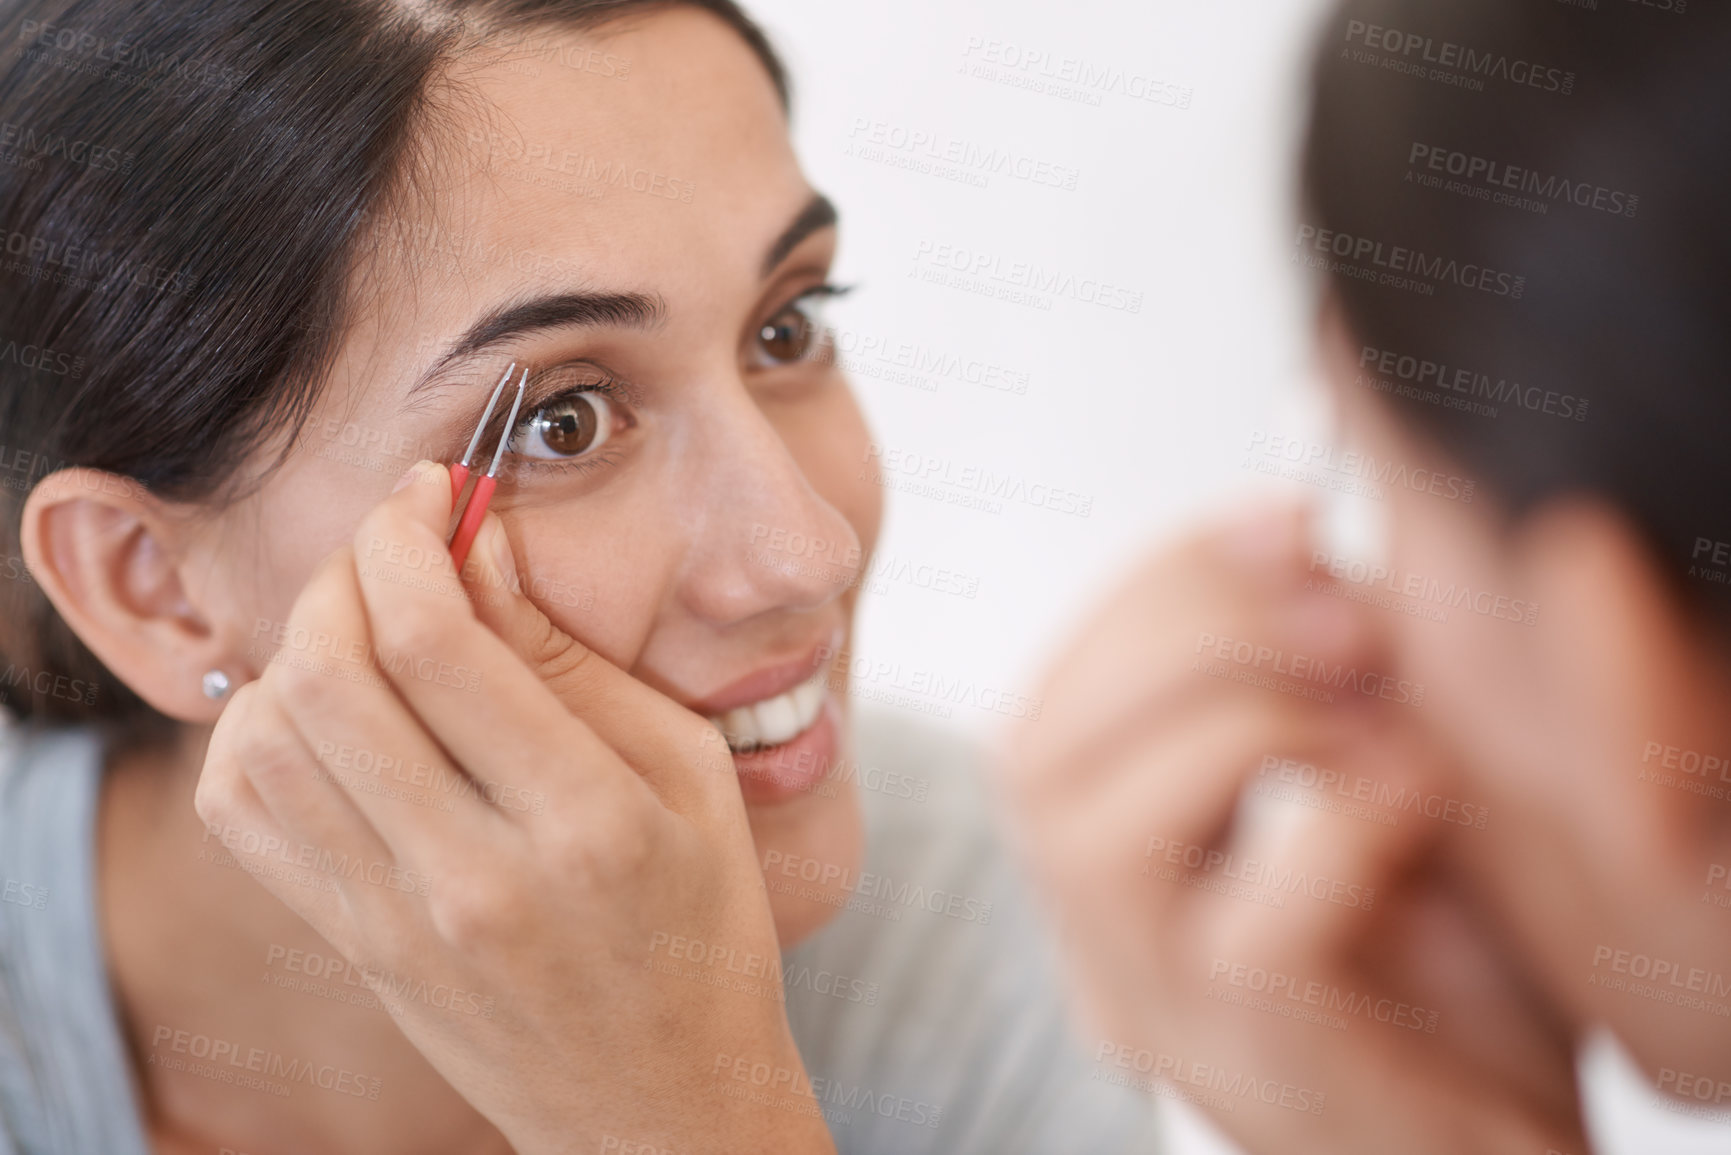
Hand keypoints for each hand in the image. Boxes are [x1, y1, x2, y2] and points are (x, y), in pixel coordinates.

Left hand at [195, 460, 833, 1154]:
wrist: (658, 1102)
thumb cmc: (703, 928)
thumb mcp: (688, 776)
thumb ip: (577, 662)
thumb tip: (480, 545)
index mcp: (584, 821)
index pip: (435, 641)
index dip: (413, 535)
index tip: (435, 492)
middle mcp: (472, 875)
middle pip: (331, 673)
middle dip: (349, 568)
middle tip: (396, 539)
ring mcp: (397, 920)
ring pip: (269, 735)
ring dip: (301, 641)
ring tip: (363, 617)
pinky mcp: (355, 943)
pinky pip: (246, 811)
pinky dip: (258, 728)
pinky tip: (324, 704)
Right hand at [995, 500, 1588, 1154]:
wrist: (1504, 1131)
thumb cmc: (1443, 964)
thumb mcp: (1364, 768)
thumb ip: (1314, 663)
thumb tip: (1294, 543)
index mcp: (1106, 855)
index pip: (1051, 692)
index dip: (1160, 577)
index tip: (1286, 521)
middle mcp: (1098, 937)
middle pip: (1033, 753)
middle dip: (1188, 630)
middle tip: (1338, 617)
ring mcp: (1160, 1009)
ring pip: (1093, 836)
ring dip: (1241, 721)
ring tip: (1369, 715)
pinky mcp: (1256, 1064)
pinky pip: (1242, 931)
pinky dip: (1335, 824)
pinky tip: (1414, 797)